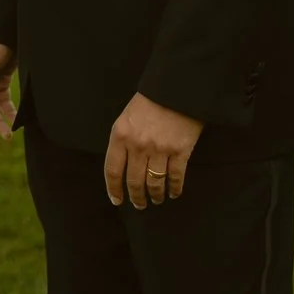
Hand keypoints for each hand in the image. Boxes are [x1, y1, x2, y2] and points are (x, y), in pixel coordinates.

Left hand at [103, 93, 202, 207]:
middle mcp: (138, 146)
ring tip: (157, 200)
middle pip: (134, 181)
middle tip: (139, 204)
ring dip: (155, 196)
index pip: (113, 170)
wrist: (176, 89)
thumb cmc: (149, 102)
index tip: (116, 200)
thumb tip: (123, 166)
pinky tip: (173, 193)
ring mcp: (160, 150)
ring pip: (154, 183)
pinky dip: (175, 189)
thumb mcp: (126, 118)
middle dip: (136, 197)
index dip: (113, 189)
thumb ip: (122, 141)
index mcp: (120, 135)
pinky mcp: (180, 151)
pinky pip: (175, 177)